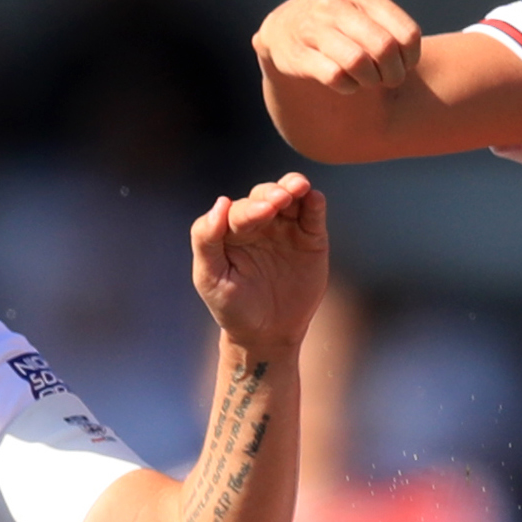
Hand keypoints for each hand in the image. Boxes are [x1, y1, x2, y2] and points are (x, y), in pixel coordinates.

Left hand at [192, 171, 327, 360]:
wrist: (268, 334)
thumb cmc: (233, 307)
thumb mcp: (210, 278)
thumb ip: (206, 240)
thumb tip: (220, 203)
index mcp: (231, 230)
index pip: (238, 210)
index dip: (248, 209)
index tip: (260, 214)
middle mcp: (259, 222)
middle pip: (264, 196)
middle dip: (271, 194)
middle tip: (280, 200)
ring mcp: (286, 227)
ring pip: (290, 197)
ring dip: (293, 187)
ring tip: (299, 187)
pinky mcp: (311, 237)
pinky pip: (313, 214)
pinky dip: (315, 203)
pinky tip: (314, 197)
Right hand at [251, 0, 426, 104]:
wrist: (283, 29)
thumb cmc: (338, 25)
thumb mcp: (364, 12)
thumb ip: (391, 28)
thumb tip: (409, 58)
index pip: (406, 33)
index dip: (410, 58)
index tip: (404, 66)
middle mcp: (337, 5)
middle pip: (385, 48)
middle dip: (393, 73)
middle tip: (387, 80)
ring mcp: (314, 28)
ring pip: (358, 62)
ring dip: (370, 80)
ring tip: (367, 81)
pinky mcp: (298, 55)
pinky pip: (335, 77)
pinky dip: (348, 87)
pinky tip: (347, 84)